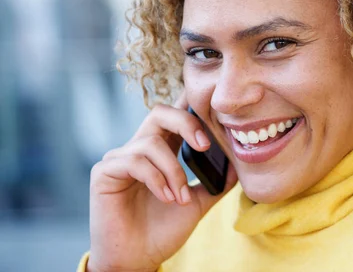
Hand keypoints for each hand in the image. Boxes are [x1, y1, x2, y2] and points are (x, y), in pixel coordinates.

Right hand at [87, 93, 236, 271]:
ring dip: (173, 170)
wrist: (138, 259)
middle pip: (160, 113)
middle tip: (204, 145)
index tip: (214, 112)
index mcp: (160, 151)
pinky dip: (156, 178)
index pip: (173, 117)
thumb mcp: (197, 203)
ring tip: (180, 197)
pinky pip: (134, 161)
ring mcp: (119, 159)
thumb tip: (238, 166)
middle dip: (186, 123)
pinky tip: (166, 197)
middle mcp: (138, 149)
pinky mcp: (104, 173)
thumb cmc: (162, 230)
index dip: (190, 106)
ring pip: (150, 142)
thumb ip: (215, 183)